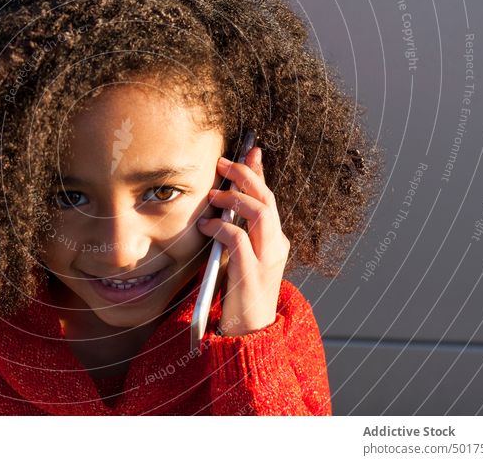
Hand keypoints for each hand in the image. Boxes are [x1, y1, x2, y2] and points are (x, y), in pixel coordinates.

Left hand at [197, 146, 289, 334]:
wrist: (250, 333)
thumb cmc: (239, 294)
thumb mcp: (238, 257)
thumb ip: (233, 233)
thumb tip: (217, 208)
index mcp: (274, 241)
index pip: (269, 198)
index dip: (259, 172)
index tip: (250, 150)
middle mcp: (276, 246)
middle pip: (267, 200)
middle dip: (247, 175)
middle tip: (224, 162)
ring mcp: (268, 260)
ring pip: (260, 214)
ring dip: (236, 199)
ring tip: (214, 194)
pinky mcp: (252, 275)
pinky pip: (239, 241)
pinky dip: (222, 228)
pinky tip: (206, 227)